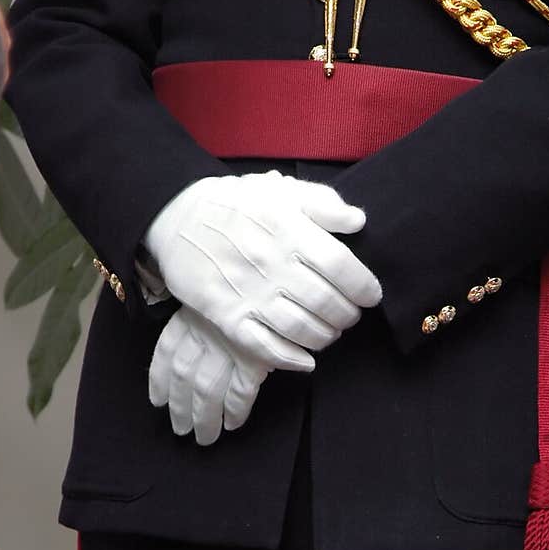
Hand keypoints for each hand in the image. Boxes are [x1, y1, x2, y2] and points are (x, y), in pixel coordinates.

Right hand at [143, 172, 381, 372]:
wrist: (177, 216)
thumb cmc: (236, 204)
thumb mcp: (280, 190)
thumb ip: (323, 202)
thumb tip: (359, 221)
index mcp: (289, 231)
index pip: (342, 267)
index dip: (364, 286)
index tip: (371, 295)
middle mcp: (271, 264)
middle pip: (326, 302)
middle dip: (348, 315)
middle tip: (350, 315)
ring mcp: (248, 293)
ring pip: (301, 329)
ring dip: (325, 336)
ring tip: (331, 332)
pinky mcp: (226, 316)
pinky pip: (264, 347)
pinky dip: (291, 358)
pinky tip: (306, 359)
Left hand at [149, 305, 268, 444]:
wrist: (282, 286)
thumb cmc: (249, 292)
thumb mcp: (218, 299)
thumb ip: (204, 321)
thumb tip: (190, 355)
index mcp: (191, 316)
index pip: (167, 352)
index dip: (159, 380)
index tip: (157, 401)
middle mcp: (205, 333)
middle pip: (184, 378)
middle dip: (181, 408)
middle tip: (181, 430)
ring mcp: (229, 347)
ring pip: (207, 390)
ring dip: (205, 418)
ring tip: (205, 437)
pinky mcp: (254, 359)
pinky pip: (240, 392)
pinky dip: (236, 410)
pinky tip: (233, 424)